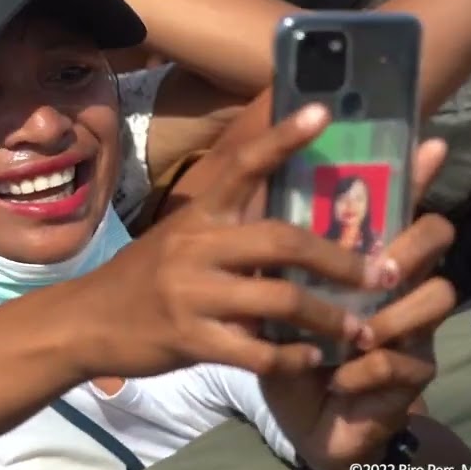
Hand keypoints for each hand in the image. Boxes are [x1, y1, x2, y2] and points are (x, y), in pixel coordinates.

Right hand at [67, 105, 398, 380]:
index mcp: (199, 215)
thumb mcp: (182, 238)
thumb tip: (295, 216)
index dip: (283, 138)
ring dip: (329, 317)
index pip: (243, 166)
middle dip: (339, 259)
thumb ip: (231, 227)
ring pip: (279, 301)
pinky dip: (292, 357)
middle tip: (383, 272)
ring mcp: (191, 294)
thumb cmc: (146, 277)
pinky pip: (256, 352)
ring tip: (360, 327)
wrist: (87, 321)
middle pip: (281, 241)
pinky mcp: (189, 339)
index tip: (323, 112)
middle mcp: (196, 247)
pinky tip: (313, 356)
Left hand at [261, 142, 456, 469]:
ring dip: (388, 317)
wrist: (296, 415)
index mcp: (366, 253)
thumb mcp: (271, 289)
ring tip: (352, 336)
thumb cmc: (286, 344)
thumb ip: (275, 249)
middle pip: (437, 237)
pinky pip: (401, 361)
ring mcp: (415, 327)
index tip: (431, 141)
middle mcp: (400, 281)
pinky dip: (362, 371)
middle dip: (414, 245)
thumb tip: (259, 187)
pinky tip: (337, 379)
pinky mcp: (413, 375)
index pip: (399, 201)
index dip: (418, 172)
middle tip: (379, 268)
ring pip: (437, 297)